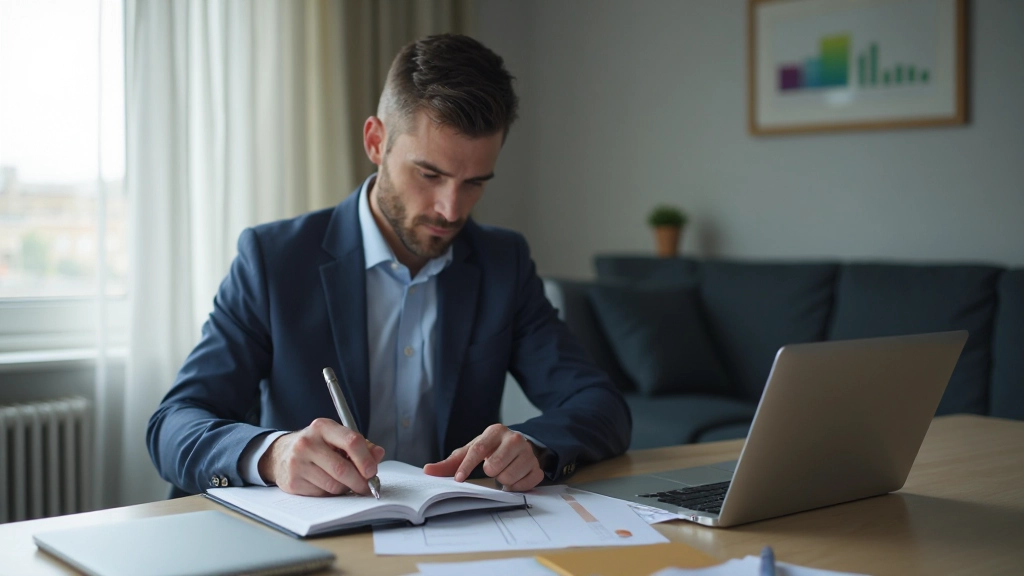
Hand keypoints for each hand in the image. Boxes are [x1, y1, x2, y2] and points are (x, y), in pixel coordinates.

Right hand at [258, 418, 384, 495]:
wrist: (280, 454)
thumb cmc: (316, 446)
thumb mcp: (336, 438)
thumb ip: (360, 445)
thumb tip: (379, 454)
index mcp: (322, 427)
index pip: (351, 441)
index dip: (366, 459)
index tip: (372, 471)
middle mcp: (307, 443)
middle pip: (342, 469)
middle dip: (359, 481)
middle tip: (367, 487)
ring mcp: (297, 463)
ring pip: (333, 485)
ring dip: (345, 488)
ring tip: (344, 482)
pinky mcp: (293, 482)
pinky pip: (322, 494)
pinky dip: (330, 493)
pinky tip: (326, 484)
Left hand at [423, 424, 544, 491]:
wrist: (519, 446)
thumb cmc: (491, 449)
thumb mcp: (471, 451)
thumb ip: (450, 462)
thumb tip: (427, 470)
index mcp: (495, 431)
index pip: (478, 449)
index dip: (467, 466)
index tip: (458, 479)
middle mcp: (514, 438)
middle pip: (494, 466)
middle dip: (489, 472)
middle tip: (492, 468)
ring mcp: (528, 453)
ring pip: (508, 478)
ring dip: (502, 480)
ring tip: (503, 471)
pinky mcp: (537, 467)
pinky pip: (523, 485)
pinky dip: (516, 486)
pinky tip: (515, 477)